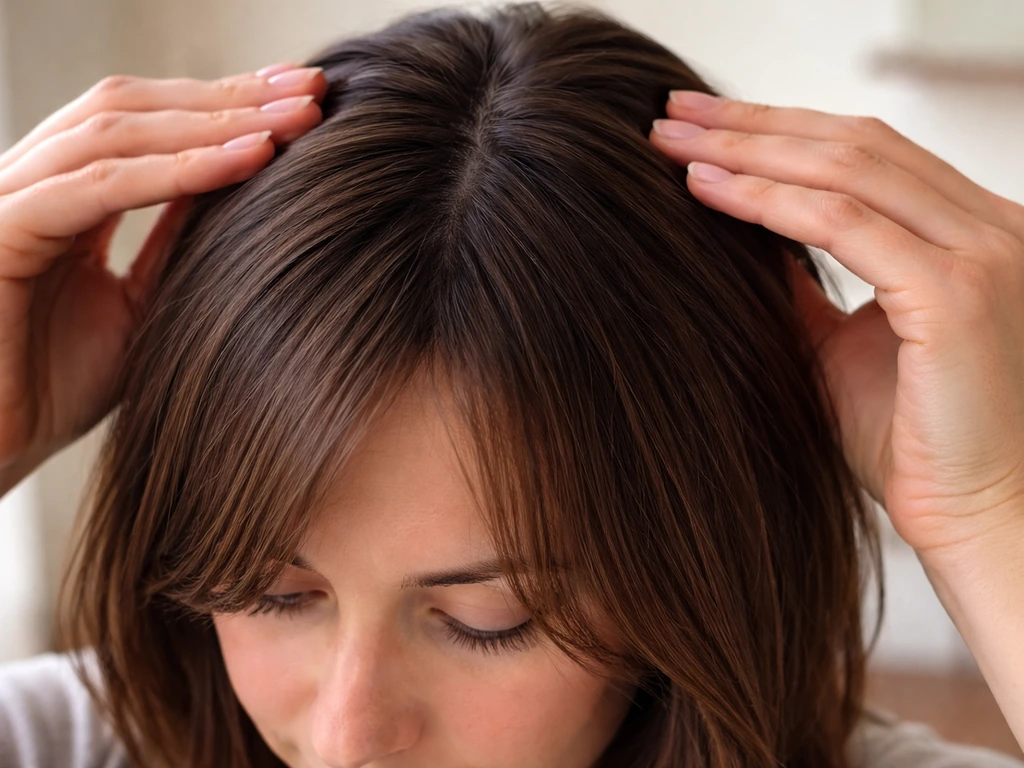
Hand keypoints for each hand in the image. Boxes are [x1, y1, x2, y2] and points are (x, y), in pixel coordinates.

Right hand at [0, 62, 324, 486]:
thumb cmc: (58, 385)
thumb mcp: (142, 302)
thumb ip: (175, 242)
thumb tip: (240, 182)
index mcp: (64, 191)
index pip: (147, 122)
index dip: (224, 103)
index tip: (302, 101)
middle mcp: (34, 181)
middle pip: (135, 107)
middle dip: (229, 97)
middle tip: (312, 91)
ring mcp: (12, 198)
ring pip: (116, 131)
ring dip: (214, 123)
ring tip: (291, 121)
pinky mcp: (2, 230)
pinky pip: (96, 186)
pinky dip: (176, 170)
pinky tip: (244, 159)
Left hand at [648, 91, 1023, 558]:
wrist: (976, 517)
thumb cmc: (913, 442)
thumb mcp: (841, 344)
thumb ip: (805, 284)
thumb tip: (741, 234)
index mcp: (970, 232)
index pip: (866, 154)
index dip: (779, 131)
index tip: (702, 126)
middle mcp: (990, 226)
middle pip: (854, 144)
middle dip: (752, 124)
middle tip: (672, 116)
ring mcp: (984, 253)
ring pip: (847, 170)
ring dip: (749, 151)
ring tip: (673, 143)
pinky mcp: (959, 293)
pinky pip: (845, 224)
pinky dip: (767, 202)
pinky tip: (706, 190)